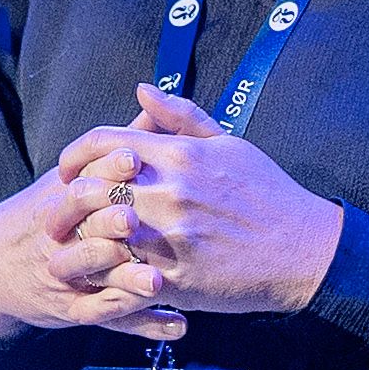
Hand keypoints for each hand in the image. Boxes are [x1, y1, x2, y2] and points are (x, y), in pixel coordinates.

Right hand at [0, 133, 188, 346]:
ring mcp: (66, 274)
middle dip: (110, 223)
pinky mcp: (74, 310)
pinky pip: (108, 318)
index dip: (107, 167)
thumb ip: (114, 147)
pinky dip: (142, 322)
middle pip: (85, 225)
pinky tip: (177, 323)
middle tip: (136, 220)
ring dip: (126, 278)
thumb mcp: (69, 178)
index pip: (84, 178)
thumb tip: (154, 103)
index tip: (133, 157)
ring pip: (95, 275)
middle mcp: (61, 235)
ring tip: (158, 281)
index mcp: (64, 197)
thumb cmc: (47, 215)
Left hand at [65, 87, 339, 319]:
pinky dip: (107, 274)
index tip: (67, 171)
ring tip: (80, 244)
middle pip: (89, 190)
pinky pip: (122, 277)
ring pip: (98, 235)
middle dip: (68, 201)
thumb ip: (181, 117)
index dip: (73, 155)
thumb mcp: (228, 143)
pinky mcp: (174, 279)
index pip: (100, 143)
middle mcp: (168, 193)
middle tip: (64, 213)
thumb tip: (142, 90)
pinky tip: (105, 273)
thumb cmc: (267, 194)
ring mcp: (169, 238)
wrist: (304, 249)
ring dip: (83, 240)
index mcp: (178, 156)